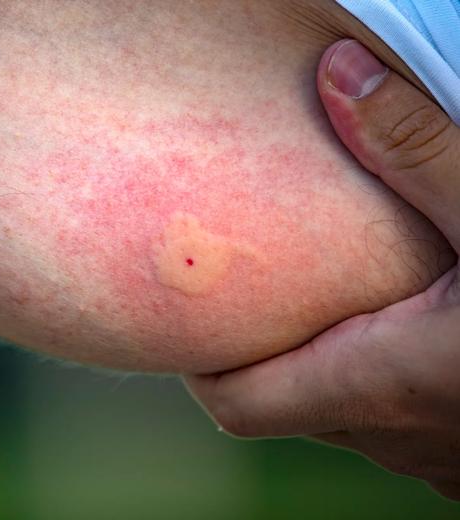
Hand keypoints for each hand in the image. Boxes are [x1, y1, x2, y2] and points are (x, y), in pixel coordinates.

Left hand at [185, 39, 459, 499]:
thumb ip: (421, 150)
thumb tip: (338, 79)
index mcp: (381, 382)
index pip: (239, 403)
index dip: (202, 365)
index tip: (193, 318)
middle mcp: (397, 435)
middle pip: (287, 402)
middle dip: (266, 349)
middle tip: (261, 284)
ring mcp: (440, 457)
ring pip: (346, 412)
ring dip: (327, 360)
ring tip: (331, 294)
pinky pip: (401, 420)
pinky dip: (384, 375)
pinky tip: (414, 323)